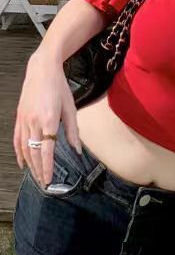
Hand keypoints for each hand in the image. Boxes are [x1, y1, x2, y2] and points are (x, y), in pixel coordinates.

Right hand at [13, 52, 81, 186]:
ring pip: (24, 148)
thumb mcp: (70, 108)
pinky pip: (17, 139)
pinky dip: (19, 153)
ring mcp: (24, 120)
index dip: (47, 167)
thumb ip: (73, 131)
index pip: (46, 151)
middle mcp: (34, 122)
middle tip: (44, 184)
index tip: (49, 180)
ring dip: (29, 165)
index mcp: (49, 120)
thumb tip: (77, 150)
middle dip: (38, 170)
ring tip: (36, 176)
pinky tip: (22, 163)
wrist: (42, 70)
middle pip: (34, 153)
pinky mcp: (19, 117)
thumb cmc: (59, 87)